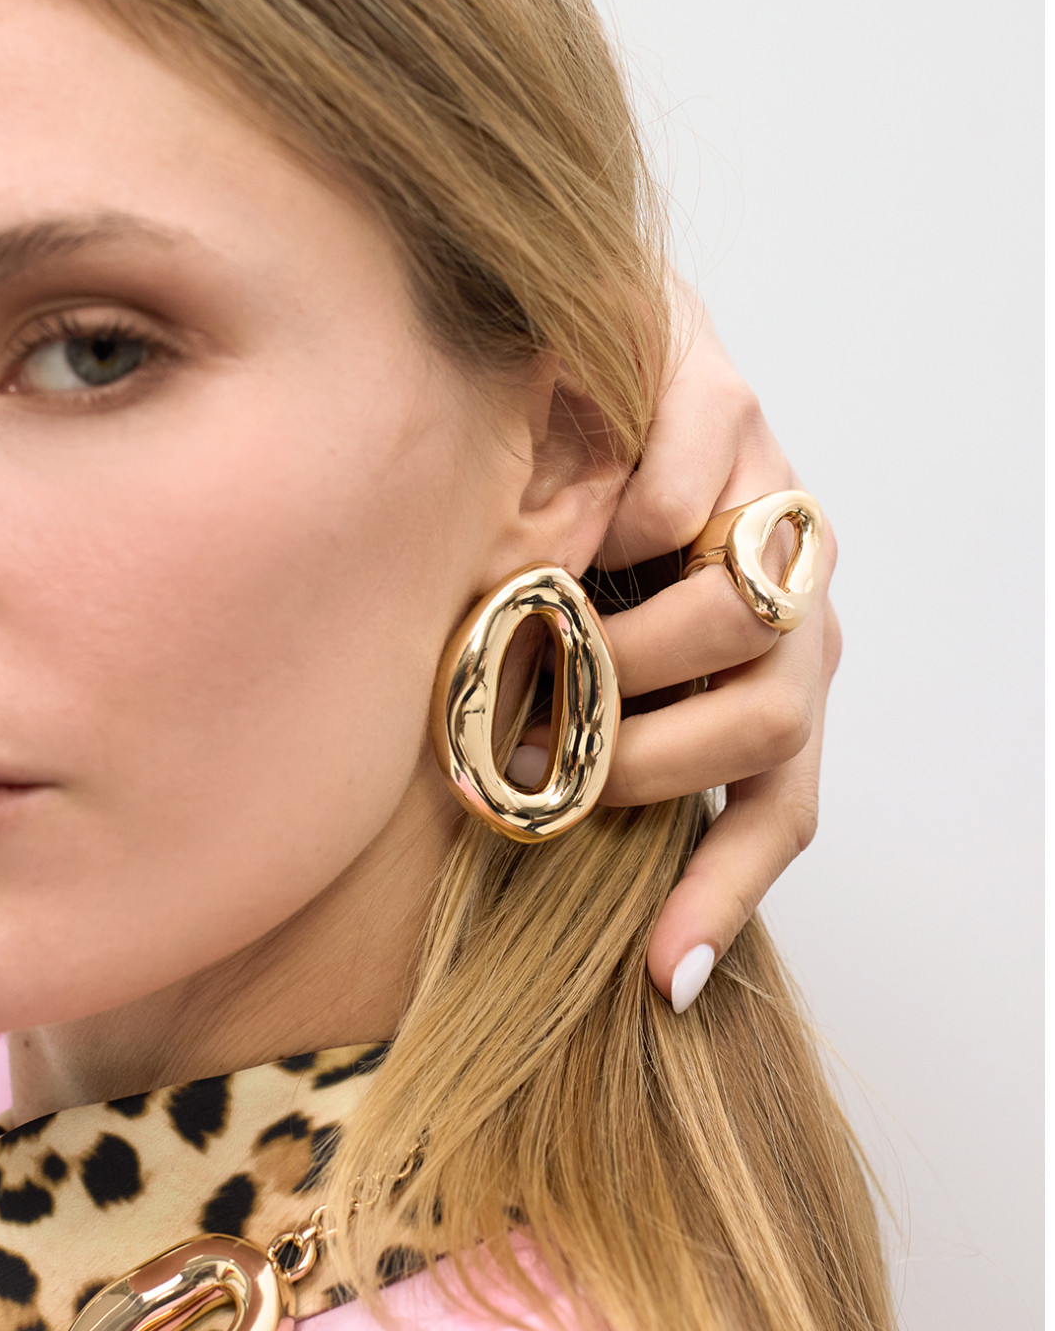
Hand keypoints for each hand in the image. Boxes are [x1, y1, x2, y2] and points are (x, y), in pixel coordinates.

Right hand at [597, 276, 840, 1009]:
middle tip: (538, 753)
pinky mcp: (732, 400)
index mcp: (767, 676)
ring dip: (625, 645)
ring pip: (744, 614)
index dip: (720, 897)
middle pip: (770, 718)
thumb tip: (550, 863)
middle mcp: (793, 601)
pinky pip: (687, 495)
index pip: (780, 808)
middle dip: (644, 754)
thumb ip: (578, 743)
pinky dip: (615, 524)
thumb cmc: (565, 529)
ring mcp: (774, 497)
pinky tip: (559, 518)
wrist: (556, 351)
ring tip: (536, 637)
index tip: (653, 979)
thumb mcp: (572, 660)